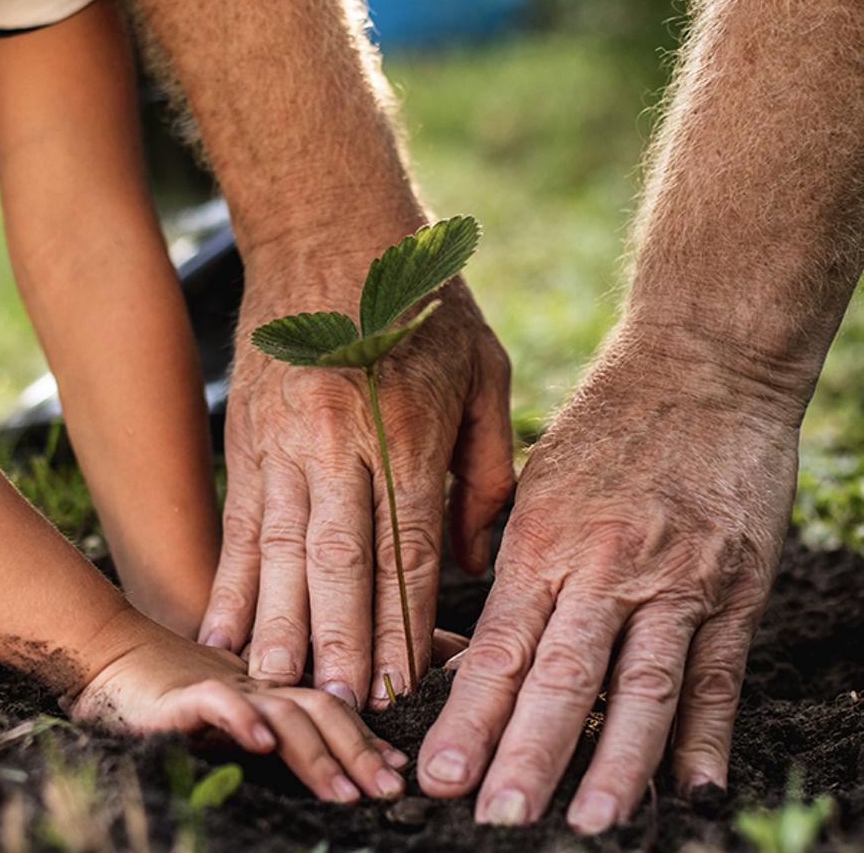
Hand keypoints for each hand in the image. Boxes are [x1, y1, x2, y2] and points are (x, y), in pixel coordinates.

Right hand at [66, 622, 408, 801]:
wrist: (106, 657)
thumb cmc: (168, 694)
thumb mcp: (231, 711)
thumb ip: (271, 726)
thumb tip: (298, 755)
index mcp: (271, 689)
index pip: (332, 705)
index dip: (368, 737)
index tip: (398, 771)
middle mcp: (256, 683)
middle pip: (322, 707)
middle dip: (360, 751)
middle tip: (389, 790)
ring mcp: (222, 685)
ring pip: (283, 711)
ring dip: (318, 754)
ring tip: (345, 792)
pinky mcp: (181, 694)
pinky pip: (216, 703)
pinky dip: (242, 720)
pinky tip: (262, 744)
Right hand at [199, 271, 513, 710]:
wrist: (329, 230)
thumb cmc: (423, 304)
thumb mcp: (483, 371)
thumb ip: (488, 470)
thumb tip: (476, 559)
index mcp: (409, 428)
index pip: (407, 546)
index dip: (404, 622)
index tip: (403, 685)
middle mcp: (342, 441)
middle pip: (340, 560)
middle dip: (340, 642)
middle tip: (340, 709)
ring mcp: (285, 440)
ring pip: (281, 550)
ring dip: (279, 625)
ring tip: (275, 688)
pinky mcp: (246, 437)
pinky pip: (238, 522)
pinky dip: (230, 581)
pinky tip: (221, 631)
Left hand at [418, 335, 800, 832]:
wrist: (701, 367)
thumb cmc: (601, 428)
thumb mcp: (534, 487)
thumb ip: (508, 570)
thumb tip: (473, 659)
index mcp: (542, 539)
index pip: (499, 646)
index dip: (468, 716)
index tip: (438, 774)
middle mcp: (606, 565)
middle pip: (563, 676)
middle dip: (526, 754)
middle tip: (496, 815)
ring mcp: (677, 579)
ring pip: (642, 686)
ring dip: (614, 762)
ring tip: (587, 820)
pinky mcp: (736, 585)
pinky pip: (718, 673)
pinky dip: (705, 734)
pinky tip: (688, 787)